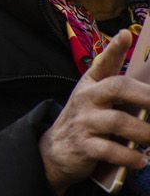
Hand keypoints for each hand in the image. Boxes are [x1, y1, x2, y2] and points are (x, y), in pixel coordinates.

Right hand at [40, 29, 149, 193]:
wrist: (54, 150)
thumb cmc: (86, 120)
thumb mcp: (95, 98)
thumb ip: (119, 83)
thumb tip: (140, 65)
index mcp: (91, 84)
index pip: (103, 63)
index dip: (115, 49)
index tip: (125, 36)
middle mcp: (86, 99)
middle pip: (116, 88)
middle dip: (146, 96)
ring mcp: (83, 122)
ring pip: (118, 121)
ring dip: (144, 132)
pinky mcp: (83, 146)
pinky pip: (110, 150)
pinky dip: (130, 156)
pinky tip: (141, 160)